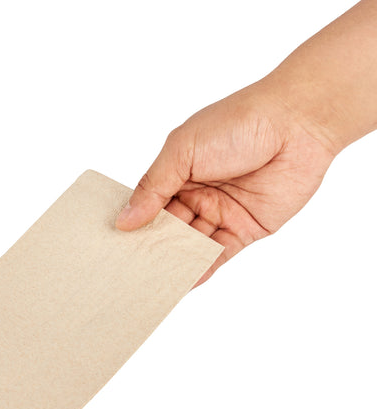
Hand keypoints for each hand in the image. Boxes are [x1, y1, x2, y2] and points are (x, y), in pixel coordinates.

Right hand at [115, 83, 336, 284]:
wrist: (297, 123)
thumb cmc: (237, 124)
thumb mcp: (182, 150)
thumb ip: (153, 187)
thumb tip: (124, 219)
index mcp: (178, 173)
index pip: (150, 205)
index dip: (135, 224)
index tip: (115, 245)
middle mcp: (198, 194)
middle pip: (169, 229)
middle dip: (152, 248)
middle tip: (131, 270)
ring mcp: (221, 213)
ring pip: (192, 245)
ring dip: (175, 261)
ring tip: (152, 280)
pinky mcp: (245, 229)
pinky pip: (219, 254)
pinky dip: (203, 268)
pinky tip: (185, 282)